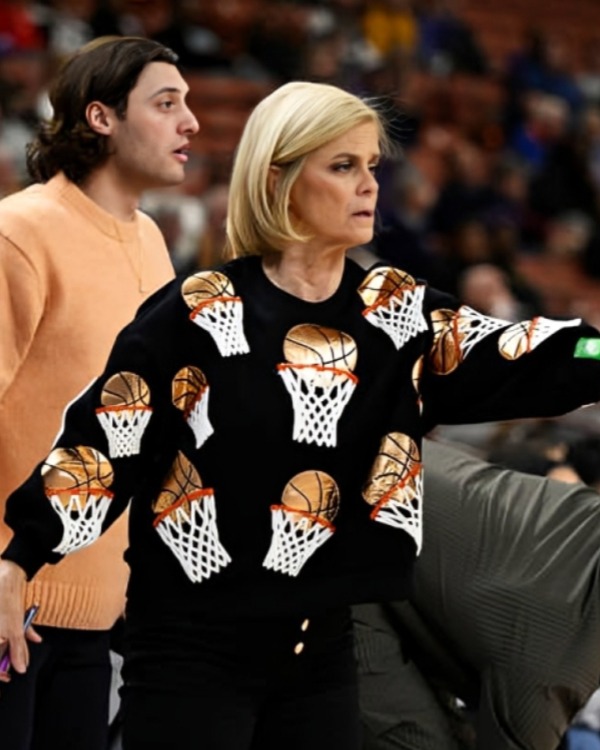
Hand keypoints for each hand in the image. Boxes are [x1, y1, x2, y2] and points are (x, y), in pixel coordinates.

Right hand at [0, 560, 40, 683]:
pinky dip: (22, 632)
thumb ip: (17, 650)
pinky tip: (32, 635)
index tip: (7, 676)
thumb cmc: (5, 601)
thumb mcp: (14, 629)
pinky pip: (10, 630)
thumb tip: (20, 668)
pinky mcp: (4, 618)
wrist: (9, 574)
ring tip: (26, 644)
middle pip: (0, 649)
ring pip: (6, 640)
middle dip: (8, 656)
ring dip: (16, 644)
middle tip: (17, 662)